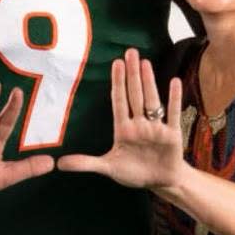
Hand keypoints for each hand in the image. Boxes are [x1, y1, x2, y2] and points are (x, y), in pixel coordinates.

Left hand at [59, 49, 184, 189]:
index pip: (119, 102)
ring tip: (145, 63)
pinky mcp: (172, 135)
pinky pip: (173, 114)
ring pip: (151, 101)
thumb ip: (85, 163)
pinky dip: (174, 99)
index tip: (116, 63)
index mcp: (123, 130)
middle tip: (130, 52)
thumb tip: (59, 164)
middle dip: (132, 74)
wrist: (160, 182)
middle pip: (135, 95)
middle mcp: (139, 125)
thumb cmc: (135, 172)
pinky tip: (175, 82)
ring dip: (148, 82)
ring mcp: (156, 128)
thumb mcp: (108, 168)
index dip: (117, 83)